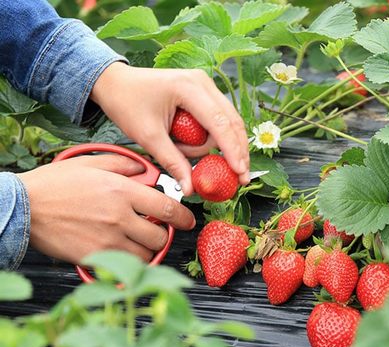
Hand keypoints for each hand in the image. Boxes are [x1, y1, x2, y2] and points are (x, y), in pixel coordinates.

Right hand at [18, 155, 195, 263]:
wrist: (24, 207)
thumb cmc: (54, 185)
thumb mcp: (91, 163)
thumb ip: (123, 164)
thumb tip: (144, 168)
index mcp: (122, 191)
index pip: (167, 208)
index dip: (183, 217)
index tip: (187, 221)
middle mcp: (119, 217)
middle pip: (160, 236)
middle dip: (164, 235)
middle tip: (157, 231)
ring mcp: (107, 239)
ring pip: (145, 254)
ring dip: (147, 250)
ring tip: (137, 241)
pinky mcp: (94, 256)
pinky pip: (124, 266)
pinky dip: (128, 262)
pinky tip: (121, 251)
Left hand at [90, 62, 249, 195]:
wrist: (115, 82)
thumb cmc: (126, 103)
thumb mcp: (148, 137)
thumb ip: (173, 162)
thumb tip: (190, 188)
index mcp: (189, 88)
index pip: (220, 123)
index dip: (232, 151)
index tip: (240, 172)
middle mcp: (203, 82)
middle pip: (232, 121)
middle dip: (237, 151)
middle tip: (240, 177)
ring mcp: (205, 85)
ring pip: (228, 121)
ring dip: (219, 145)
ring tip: (187, 154)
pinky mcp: (204, 92)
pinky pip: (219, 118)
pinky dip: (215, 137)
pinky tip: (202, 149)